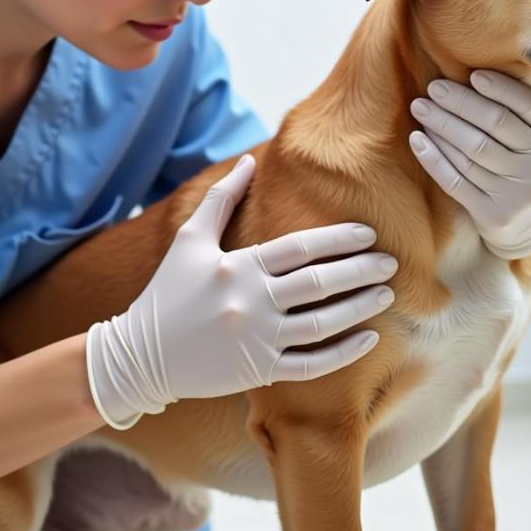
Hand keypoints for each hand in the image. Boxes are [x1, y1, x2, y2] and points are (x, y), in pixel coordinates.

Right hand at [86, 153, 397, 428]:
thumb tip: (249, 159)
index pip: (301, 247)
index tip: (369, 233)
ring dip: (360, 308)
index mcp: (237, 266)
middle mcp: (251, 302)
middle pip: (319, 283)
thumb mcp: (190, 240)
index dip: (340, 238)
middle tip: (391, 262)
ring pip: (322, 324)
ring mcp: (257, 340)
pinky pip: (311, 365)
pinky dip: (343, 353)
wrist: (139, 356)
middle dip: (361, 270)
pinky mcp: (259, 371)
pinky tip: (369, 339)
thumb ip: (221, 198)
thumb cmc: (167, 292)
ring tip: (387, 295)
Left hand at [407, 70, 530, 258]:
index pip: (528, 104)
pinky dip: (434, 158)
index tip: (472, 75)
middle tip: (433, 88)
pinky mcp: (495, 215)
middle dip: (460, 102)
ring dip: (442, 126)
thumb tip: (471, 75)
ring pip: (472, 151)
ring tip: (421, 109)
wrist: (525, 223)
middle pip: (495, 125)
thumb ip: (516, 111)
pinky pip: (456, 181)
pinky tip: (418, 140)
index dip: (500, 88)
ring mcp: (521, 193)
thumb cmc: (522, 164)